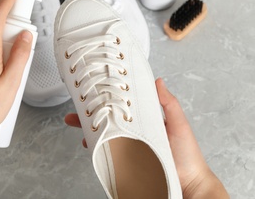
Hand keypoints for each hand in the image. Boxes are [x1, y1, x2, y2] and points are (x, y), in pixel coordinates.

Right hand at [64, 78, 228, 198]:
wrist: (189, 184)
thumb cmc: (187, 155)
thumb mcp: (179, 124)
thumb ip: (169, 104)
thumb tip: (158, 82)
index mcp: (145, 122)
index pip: (122, 108)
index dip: (108, 100)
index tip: (94, 93)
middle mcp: (134, 134)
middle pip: (108, 122)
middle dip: (90, 116)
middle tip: (76, 112)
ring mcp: (129, 148)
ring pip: (105, 137)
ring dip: (89, 131)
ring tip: (77, 124)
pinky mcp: (127, 162)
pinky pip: (108, 154)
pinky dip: (97, 148)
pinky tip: (90, 144)